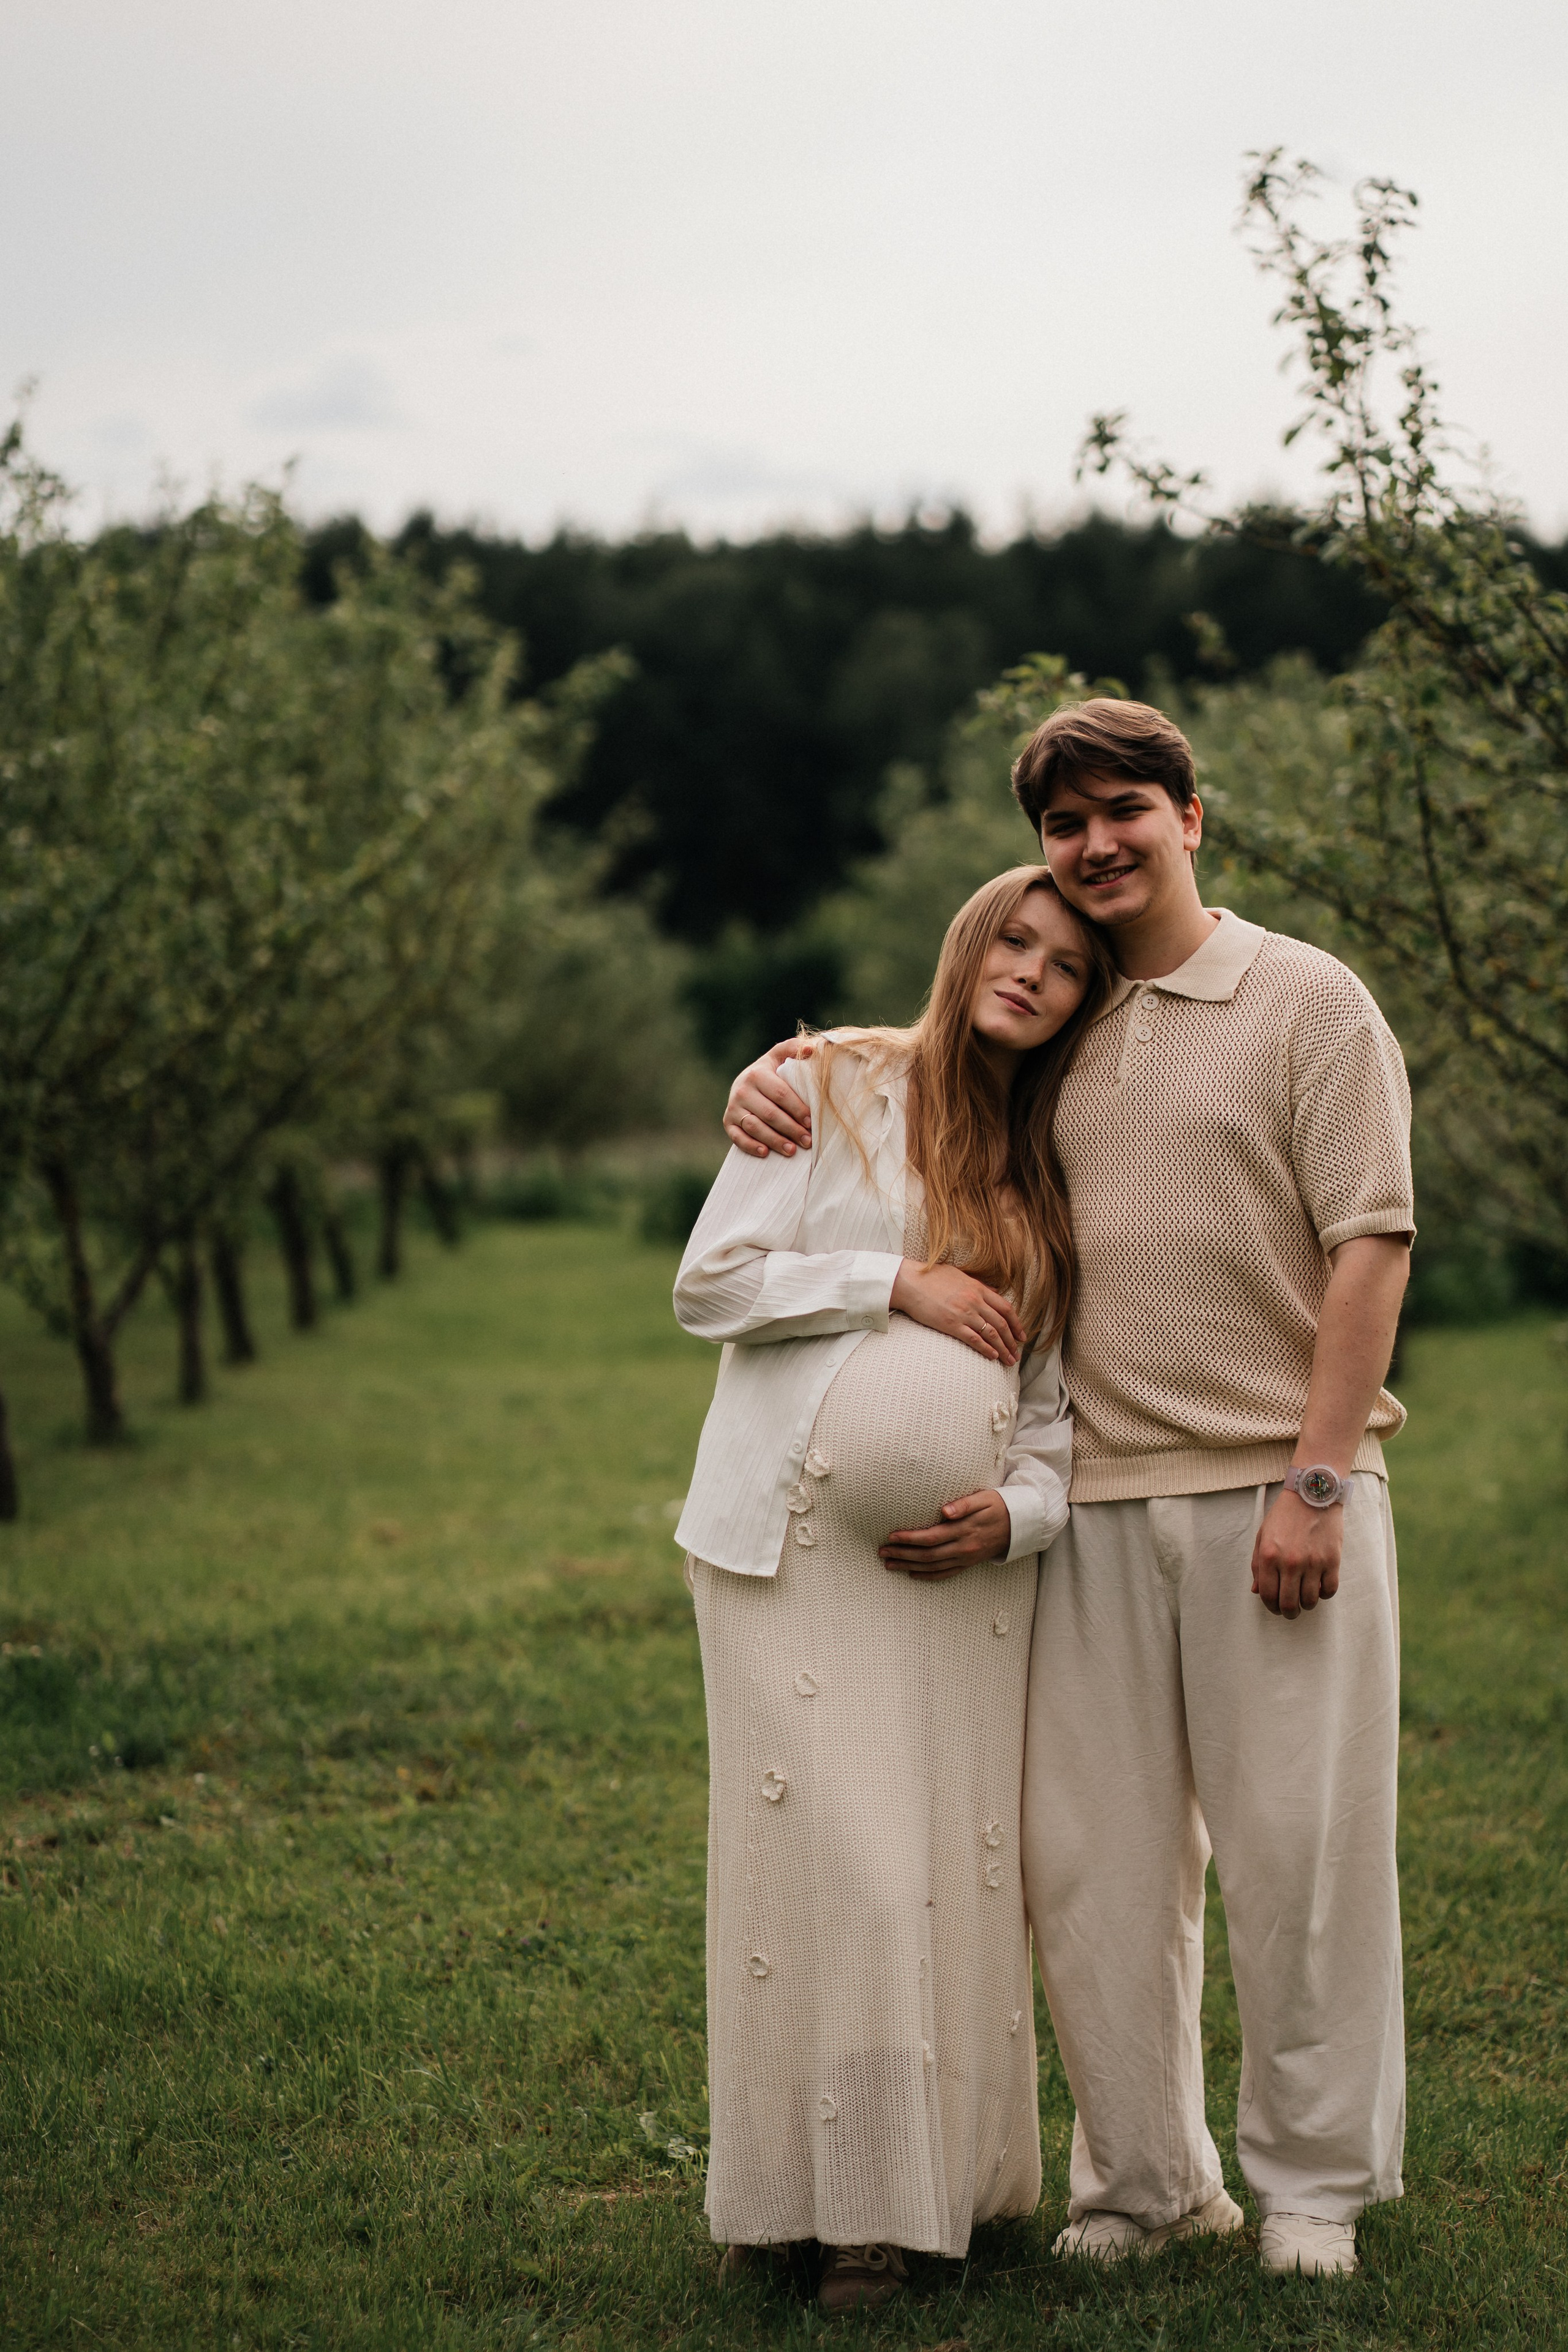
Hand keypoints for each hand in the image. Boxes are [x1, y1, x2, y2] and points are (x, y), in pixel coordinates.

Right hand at [724, 1040, 814, 1157]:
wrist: (746, 1082)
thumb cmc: (772, 1072)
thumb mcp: (780, 1056)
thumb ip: (794, 1048)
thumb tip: (811, 1049)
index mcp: (757, 1074)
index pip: (780, 1094)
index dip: (797, 1109)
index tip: (811, 1122)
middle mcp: (741, 1091)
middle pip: (769, 1114)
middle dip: (790, 1129)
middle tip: (808, 1141)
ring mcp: (733, 1108)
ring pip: (755, 1127)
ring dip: (774, 1140)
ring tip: (792, 1150)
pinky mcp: (728, 1122)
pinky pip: (737, 1138)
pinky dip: (750, 1146)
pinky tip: (765, 1153)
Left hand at [880, 1489, 1010, 1579]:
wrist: (1019, 1524)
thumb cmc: (998, 1505)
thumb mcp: (984, 1498)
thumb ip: (964, 1504)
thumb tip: (945, 1510)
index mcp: (965, 1530)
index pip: (931, 1537)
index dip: (910, 1538)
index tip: (891, 1536)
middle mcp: (964, 1547)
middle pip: (927, 1555)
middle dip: (902, 1554)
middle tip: (882, 1552)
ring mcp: (966, 1558)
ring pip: (933, 1567)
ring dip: (909, 1567)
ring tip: (889, 1565)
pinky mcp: (968, 1563)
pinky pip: (945, 1574)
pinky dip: (927, 1576)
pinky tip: (912, 1574)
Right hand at [891, 1259, 1024, 1365]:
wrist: (910, 1282)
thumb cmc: (931, 1277)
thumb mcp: (959, 1275)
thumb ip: (978, 1285)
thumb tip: (993, 1292)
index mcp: (978, 1288)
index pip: (1006, 1308)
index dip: (1017, 1324)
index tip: (1022, 1335)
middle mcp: (975, 1301)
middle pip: (1002, 1324)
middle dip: (1012, 1341)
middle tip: (1017, 1353)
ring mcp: (964, 1313)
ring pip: (991, 1334)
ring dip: (1003, 1349)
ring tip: (1009, 1360)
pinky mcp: (951, 1324)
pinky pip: (974, 1339)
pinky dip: (986, 1349)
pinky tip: (993, 1356)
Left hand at [1250, 1488, 1343, 1617]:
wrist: (1312, 1494)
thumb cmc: (1285, 1515)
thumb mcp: (1263, 1536)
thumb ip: (1257, 1565)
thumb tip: (1256, 1591)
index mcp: (1268, 1555)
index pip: (1268, 1595)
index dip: (1271, 1607)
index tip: (1275, 1607)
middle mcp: (1290, 1562)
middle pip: (1289, 1604)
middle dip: (1288, 1612)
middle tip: (1291, 1611)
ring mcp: (1312, 1562)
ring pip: (1310, 1601)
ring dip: (1306, 1605)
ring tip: (1305, 1599)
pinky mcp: (1332, 1560)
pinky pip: (1329, 1590)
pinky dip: (1324, 1594)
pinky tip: (1319, 1587)